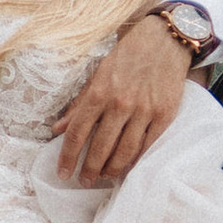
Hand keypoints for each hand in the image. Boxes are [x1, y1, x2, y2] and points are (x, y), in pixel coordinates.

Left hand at [55, 14, 189, 186]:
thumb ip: (80, 103)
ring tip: (104, 177)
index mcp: (99, 92)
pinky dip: (136, 160)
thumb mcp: (98, 75)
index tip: (63, 172)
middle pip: (100, 147)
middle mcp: (120, 103)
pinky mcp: (164, 115)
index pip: (78, 132)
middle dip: (89, 169)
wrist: (164, 41)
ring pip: (125, 151)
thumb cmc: (127, 57)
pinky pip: (148, 145)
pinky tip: (128, 168)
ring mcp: (144, 110)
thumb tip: (58, 129)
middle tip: (84, 181)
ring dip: (112, 169)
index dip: (68, 156)